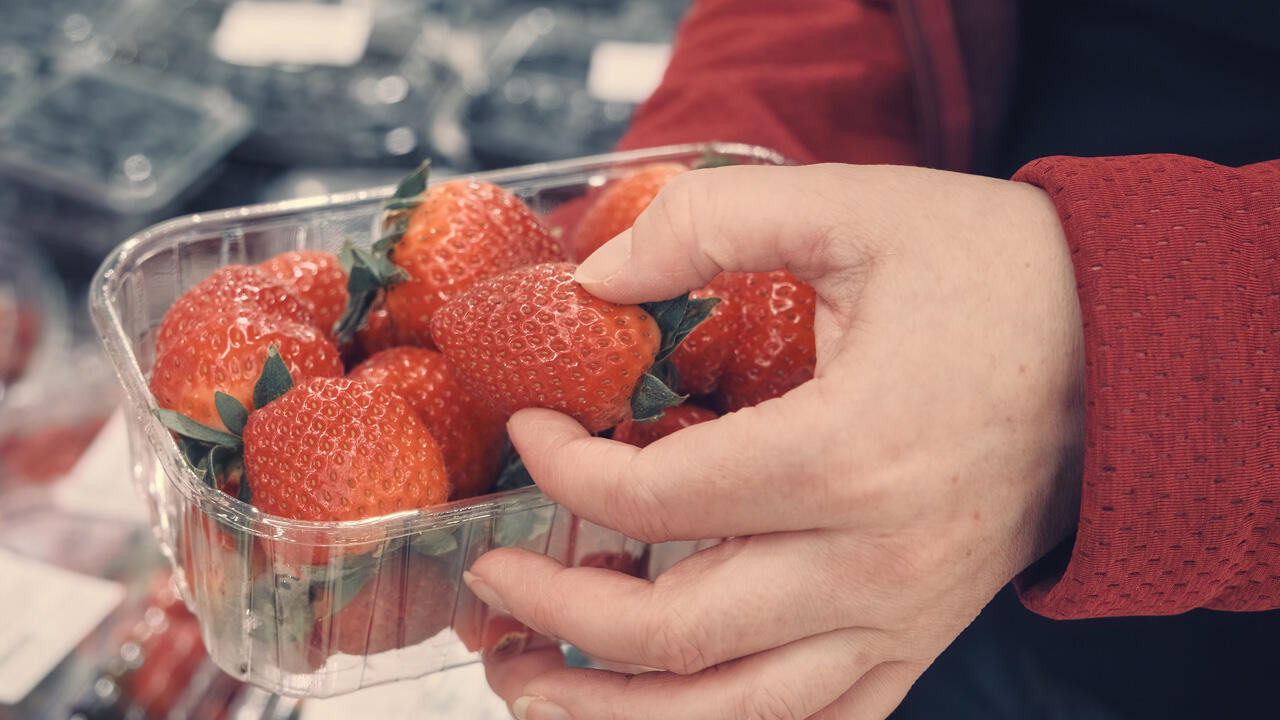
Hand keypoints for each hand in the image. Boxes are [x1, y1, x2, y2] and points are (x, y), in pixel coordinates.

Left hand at [467, 163, 1085, 718]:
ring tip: (527, 684)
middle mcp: (875, 563)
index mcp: (852, 454)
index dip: (564, 473)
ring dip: (614, 715)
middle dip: (557, 612)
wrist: (1124, 351)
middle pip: (675, 633)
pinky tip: (657, 710)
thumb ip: (711, 225)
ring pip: (733, 714)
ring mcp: (901, 618)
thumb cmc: (997, 280)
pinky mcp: (919, 640)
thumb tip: (594, 281)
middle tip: (492, 576)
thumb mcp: (855, 210)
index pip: (658, 502)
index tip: (529, 430)